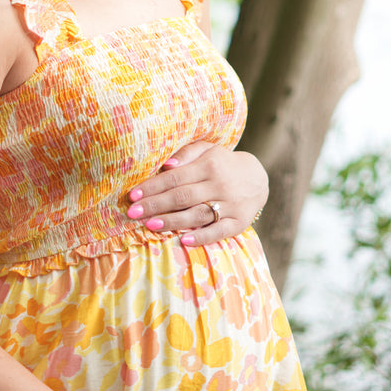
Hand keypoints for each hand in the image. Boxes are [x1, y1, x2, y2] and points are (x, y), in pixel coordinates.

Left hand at [126, 140, 267, 245]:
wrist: (258, 177)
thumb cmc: (223, 163)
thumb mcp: (207, 150)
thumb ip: (186, 154)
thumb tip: (166, 165)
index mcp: (209, 165)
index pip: (175, 177)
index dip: (153, 187)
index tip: (133, 195)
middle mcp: (219, 184)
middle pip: (182, 196)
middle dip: (155, 205)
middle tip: (132, 213)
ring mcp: (230, 205)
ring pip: (198, 214)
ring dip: (172, 221)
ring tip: (150, 226)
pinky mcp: (239, 222)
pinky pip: (219, 231)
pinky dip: (202, 236)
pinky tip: (183, 240)